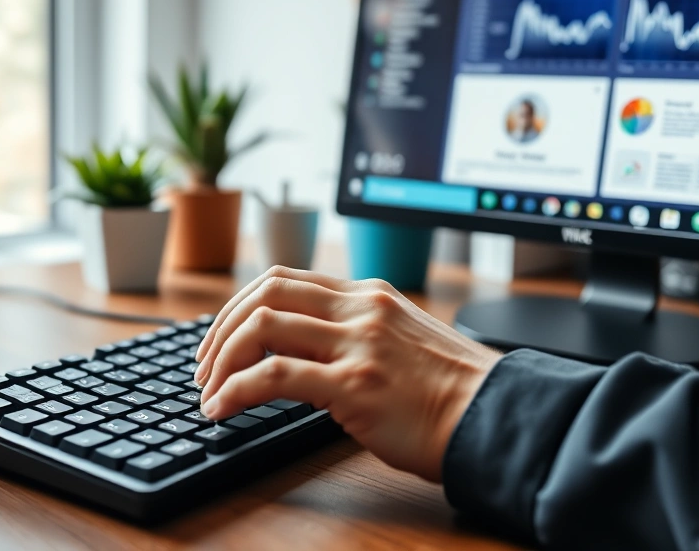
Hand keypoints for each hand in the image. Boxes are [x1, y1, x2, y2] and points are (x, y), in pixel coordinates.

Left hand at [194, 267, 501, 482]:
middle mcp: (360, 309)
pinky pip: (274, 375)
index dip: (239, 306)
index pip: (284, 280)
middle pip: (264, 294)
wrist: (494, 418)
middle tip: (204, 365)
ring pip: (261, 327)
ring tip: (209, 391)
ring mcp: (357, 343)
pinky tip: (223, 409)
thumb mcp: (401, 341)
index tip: (221, 337)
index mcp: (368, 296)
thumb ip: (356, 334)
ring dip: (220, 360)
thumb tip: (302, 352)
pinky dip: (236, 390)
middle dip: (220, 329)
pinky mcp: (354, 384)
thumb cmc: (450, 391)